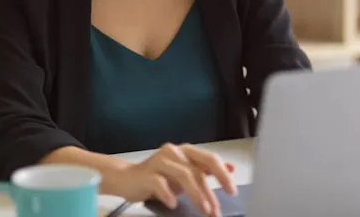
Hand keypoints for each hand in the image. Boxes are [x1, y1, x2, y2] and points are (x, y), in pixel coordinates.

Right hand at [113, 143, 236, 215]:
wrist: (127, 178)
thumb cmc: (159, 176)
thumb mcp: (185, 171)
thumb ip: (205, 169)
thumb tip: (231, 169)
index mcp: (186, 151)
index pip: (210, 158)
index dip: (223, 174)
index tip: (232, 190)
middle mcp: (174, 152)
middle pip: (197, 168)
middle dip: (210, 190)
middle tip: (216, 209)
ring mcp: (160, 161)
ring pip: (183, 175)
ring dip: (196, 194)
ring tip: (204, 209)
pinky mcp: (147, 173)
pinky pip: (160, 183)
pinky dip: (169, 194)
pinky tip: (174, 204)